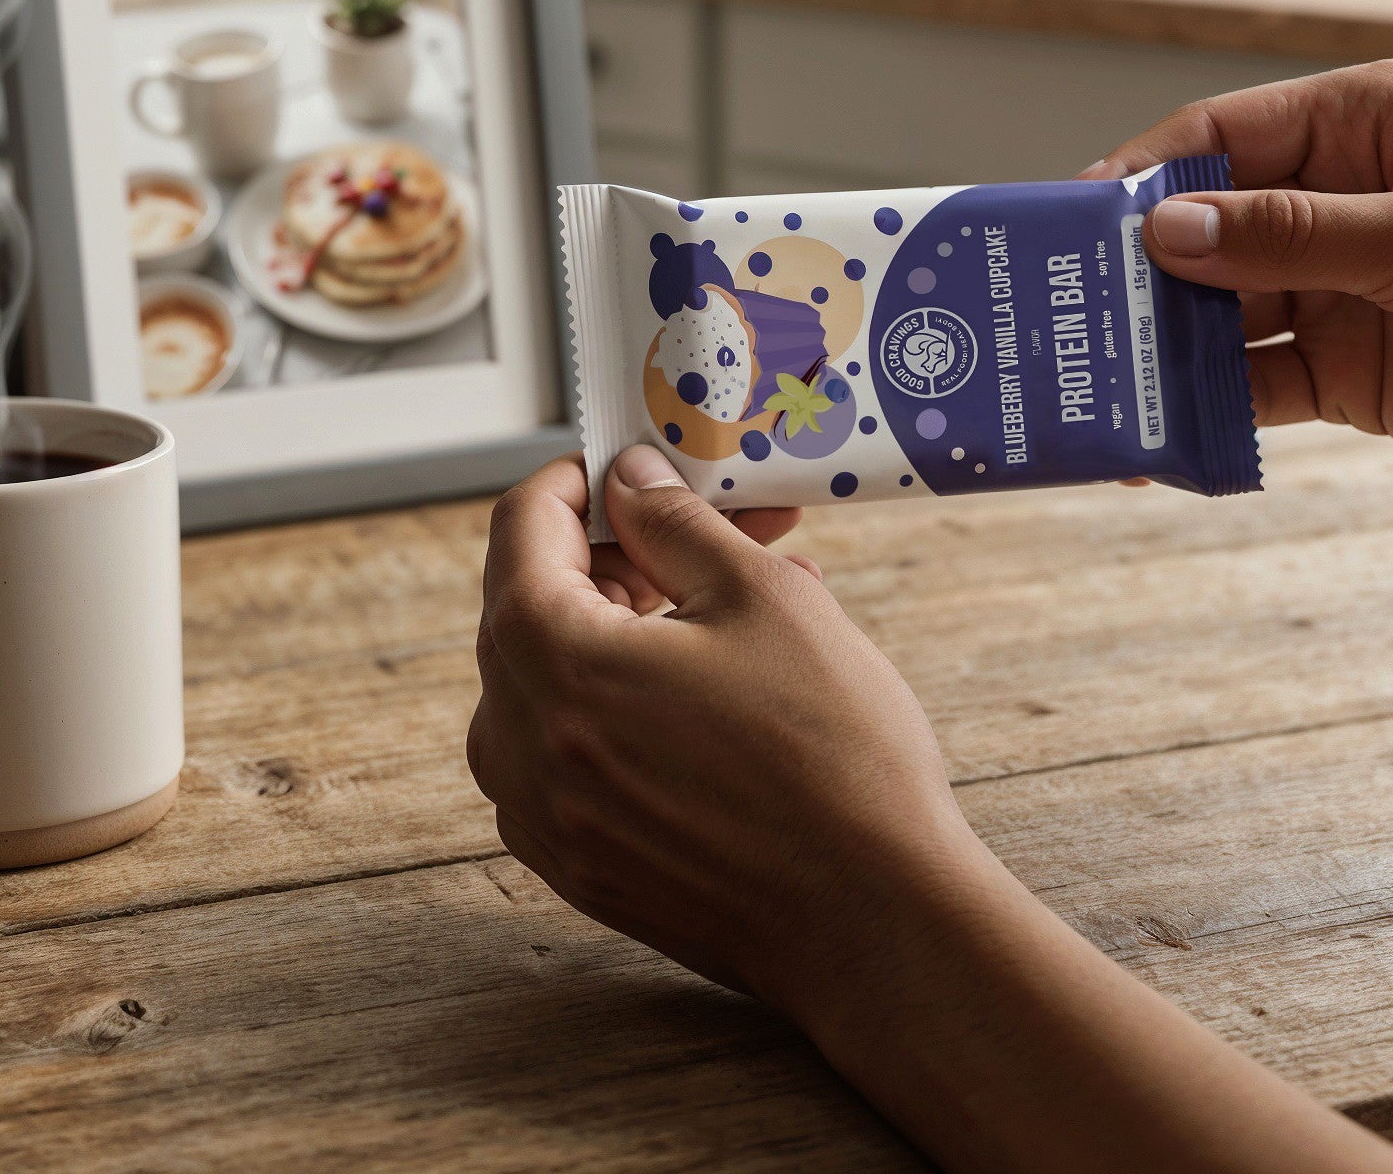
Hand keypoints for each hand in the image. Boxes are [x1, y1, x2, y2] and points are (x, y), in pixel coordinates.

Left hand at [467, 446, 979, 1007]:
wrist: (874, 924)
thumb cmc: (830, 756)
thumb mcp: (762, 599)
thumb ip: (675, 524)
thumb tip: (629, 481)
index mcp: (551, 660)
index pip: (519, 527)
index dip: (576, 479)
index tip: (629, 467)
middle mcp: (518, 743)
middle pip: (534, 605)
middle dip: (622, 556)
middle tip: (719, 535)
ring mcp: (541, 818)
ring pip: (553, 682)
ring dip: (627, 631)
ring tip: (738, 615)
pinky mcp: (576, 867)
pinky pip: (573, 754)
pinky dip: (624, 707)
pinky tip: (716, 699)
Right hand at [1086, 58, 1392, 491]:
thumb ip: (1292, 235)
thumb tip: (1164, 230)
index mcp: (1367, 126)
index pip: (1222, 136)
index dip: (1143, 177)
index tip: (1072, 223)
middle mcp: (1343, 198)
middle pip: (1208, 228)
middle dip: (1138, 273)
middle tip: (1061, 315)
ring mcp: (1343, 287)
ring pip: (1221, 311)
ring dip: (1163, 347)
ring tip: (1095, 384)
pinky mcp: (1351, 368)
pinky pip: (1257, 383)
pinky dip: (1208, 409)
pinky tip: (1160, 434)